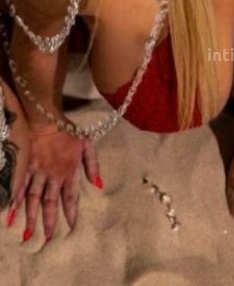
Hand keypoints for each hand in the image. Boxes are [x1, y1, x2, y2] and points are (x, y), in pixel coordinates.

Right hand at [12, 121, 100, 241]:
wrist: (47, 119)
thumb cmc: (68, 131)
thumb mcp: (87, 144)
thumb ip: (93, 164)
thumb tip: (98, 184)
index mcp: (68, 171)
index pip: (70, 197)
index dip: (71, 212)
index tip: (72, 227)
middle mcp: (52, 175)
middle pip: (50, 203)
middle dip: (49, 221)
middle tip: (47, 239)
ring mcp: (37, 172)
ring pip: (33, 198)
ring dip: (31, 216)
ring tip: (28, 233)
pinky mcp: (25, 167)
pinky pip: (19, 186)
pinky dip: (15, 199)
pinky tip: (11, 212)